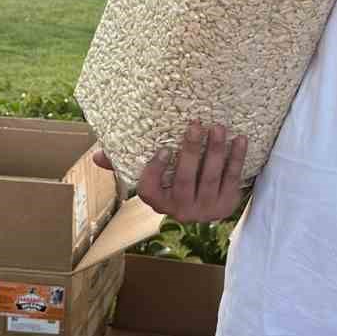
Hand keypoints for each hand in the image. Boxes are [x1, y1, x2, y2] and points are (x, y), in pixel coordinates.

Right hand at [97, 122, 247, 220]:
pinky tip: (240, 140)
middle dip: (191, 151)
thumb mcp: (151, 177)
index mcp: (159, 202)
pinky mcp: (227, 205)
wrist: (208, 205)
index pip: (150, 191)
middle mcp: (181, 211)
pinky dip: (237, 159)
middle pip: (185, 180)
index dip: (155, 171)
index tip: (164, 149)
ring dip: (216, 151)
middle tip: (196, 124)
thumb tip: (97, 156)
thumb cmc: (172, 182)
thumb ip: (123, 165)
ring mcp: (205, 210)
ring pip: (210, 178)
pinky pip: (232, 179)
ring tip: (218, 128)